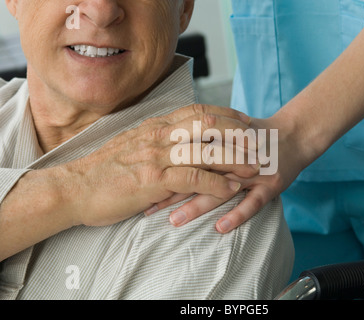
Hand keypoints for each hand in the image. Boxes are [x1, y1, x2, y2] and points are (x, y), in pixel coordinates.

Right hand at [58, 104, 258, 226]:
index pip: (198, 111)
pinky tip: (231, 189)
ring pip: (206, 150)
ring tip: (255, 168)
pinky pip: (193, 178)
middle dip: (238, 132)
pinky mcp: (153, 180)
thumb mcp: (132, 145)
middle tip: (260, 142)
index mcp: (156, 126)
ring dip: (235, 159)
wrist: (75, 188)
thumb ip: (156, 139)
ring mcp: (157, 156)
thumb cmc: (104, 170)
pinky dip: (216, 183)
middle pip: (208, 125)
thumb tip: (176, 139)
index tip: (245, 120)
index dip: (226, 114)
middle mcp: (159, 135)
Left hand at [147, 109, 311, 232]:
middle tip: (146, 208)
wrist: (294, 133)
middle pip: (197, 172)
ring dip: (197, 205)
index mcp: (219, 140)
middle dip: (170, 191)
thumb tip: (167, 148)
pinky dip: (237, 214)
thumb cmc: (256, 136)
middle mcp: (233, 155)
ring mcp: (252, 171)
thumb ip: (202, 138)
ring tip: (175, 221)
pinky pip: (254, 202)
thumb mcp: (228, 130)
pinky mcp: (271, 184)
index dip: (162, 170)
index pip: (185, 155)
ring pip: (221, 189)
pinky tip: (221, 227)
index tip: (139, 183)